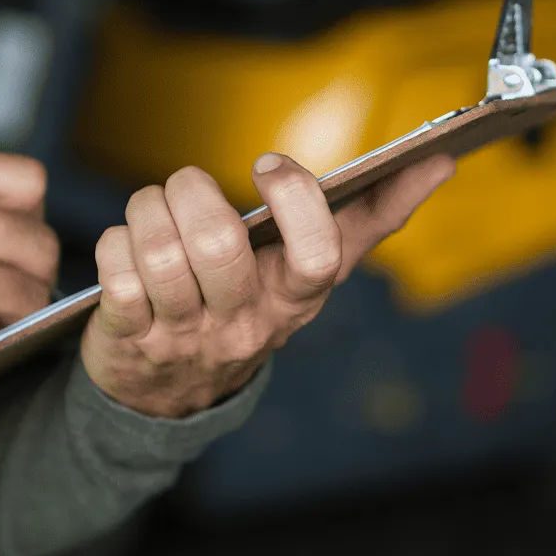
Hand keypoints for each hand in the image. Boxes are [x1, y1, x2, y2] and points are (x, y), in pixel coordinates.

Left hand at [82, 152, 455, 418]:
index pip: (317, 257)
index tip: (268, 167)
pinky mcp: (131, 340)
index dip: (294, 201)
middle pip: (219, 245)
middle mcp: (247, 323)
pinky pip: (116, 273)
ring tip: (152, 208)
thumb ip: (372, 218)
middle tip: (186, 184)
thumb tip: (440, 161)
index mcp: (297, 300)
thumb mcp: (309, 274)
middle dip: (190, 192)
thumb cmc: (248, 305)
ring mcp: (188, 337)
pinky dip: (114, 244)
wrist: (171, 394)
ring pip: (160, 253)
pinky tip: (126, 249)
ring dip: (147, 210)